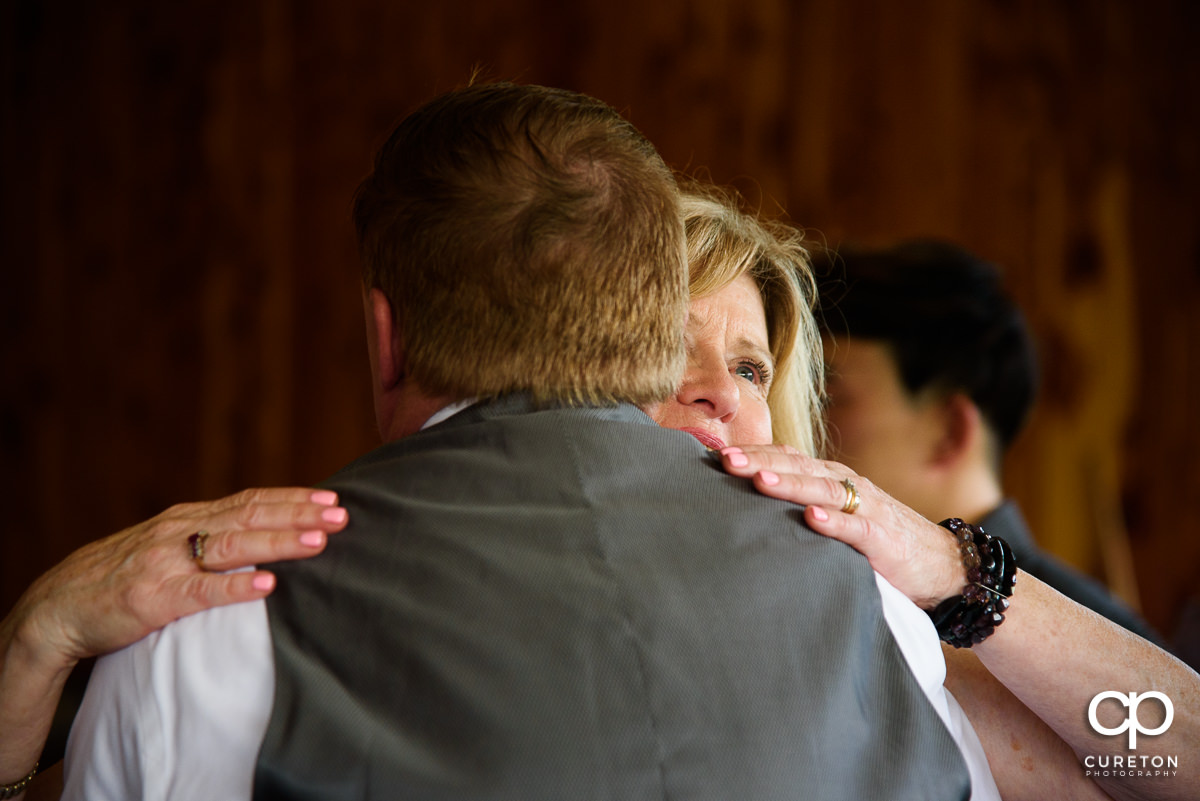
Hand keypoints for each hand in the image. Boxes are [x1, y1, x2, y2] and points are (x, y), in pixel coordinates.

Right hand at [6, 487, 347, 672]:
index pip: (250, 499)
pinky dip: (237, 586)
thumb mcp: (167, 546)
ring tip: (318, 541)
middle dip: (299, 514)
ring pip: (234, 546)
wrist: (58, 607)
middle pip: (250, 515)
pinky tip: (268, 585)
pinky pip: (203, 591)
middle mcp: (180, 531)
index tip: (332, 498)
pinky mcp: (155, 598)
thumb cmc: (120, 577)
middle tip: (341, 515)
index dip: (293, 497)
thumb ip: (207, 538)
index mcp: (187, 518)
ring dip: (279, 541)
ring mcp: (167, 563)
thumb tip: (262, 533)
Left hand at [718, 445, 963, 608]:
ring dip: (790, 484)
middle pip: (798, 467)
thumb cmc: (876, 539)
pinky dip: (834, 522)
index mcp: (830, 477)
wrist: (939, 563)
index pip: (786, 457)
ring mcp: (866, 508)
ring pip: (823, 489)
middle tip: (725, 461)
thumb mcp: (836, 516)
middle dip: (760, 462)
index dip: (752, 454)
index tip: (715, 455)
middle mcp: (846, 484)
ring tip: (760, 481)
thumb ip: (800, 507)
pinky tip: (812, 518)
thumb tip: (746, 511)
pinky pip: (856, 527)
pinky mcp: (882, 537)